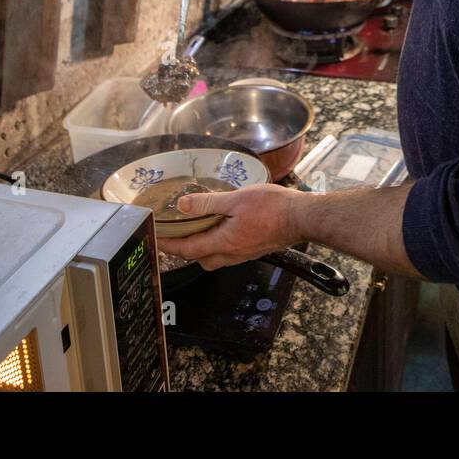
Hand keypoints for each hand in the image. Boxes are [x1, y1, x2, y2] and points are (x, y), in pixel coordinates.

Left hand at [158, 184, 309, 269]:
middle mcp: (232, 253)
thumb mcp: (236, 199)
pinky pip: (228, 252)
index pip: (188, 249)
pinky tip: (221, 229)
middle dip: (184, 250)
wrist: (302, 218)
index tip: (156, 240)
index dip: (169, 246)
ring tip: (194, 230)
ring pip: (215, 258)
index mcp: (224, 242)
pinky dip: (217, 244)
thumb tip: (183, 206)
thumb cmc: (273, 208)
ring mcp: (244, 254)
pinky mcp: (254, 249)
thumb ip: (208, 203)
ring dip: (201, 248)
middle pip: (200, 259)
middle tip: (173, 235)